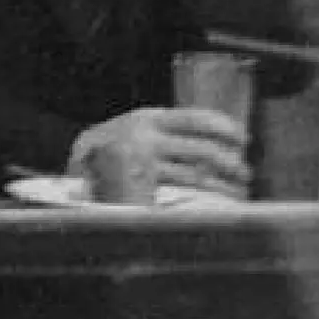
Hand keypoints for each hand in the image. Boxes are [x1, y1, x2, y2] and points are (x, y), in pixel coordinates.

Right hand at [68, 107, 249, 197]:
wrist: (73, 176)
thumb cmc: (111, 157)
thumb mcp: (134, 135)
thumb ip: (163, 134)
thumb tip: (216, 142)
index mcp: (146, 117)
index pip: (195, 117)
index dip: (225, 127)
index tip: (242, 138)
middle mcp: (144, 135)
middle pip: (203, 148)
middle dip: (232, 162)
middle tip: (244, 172)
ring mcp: (143, 160)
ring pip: (199, 173)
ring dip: (225, 183)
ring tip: (238, 190)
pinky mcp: (142, 184)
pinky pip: (187, 190)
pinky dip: (211, 196)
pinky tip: (222, 201)